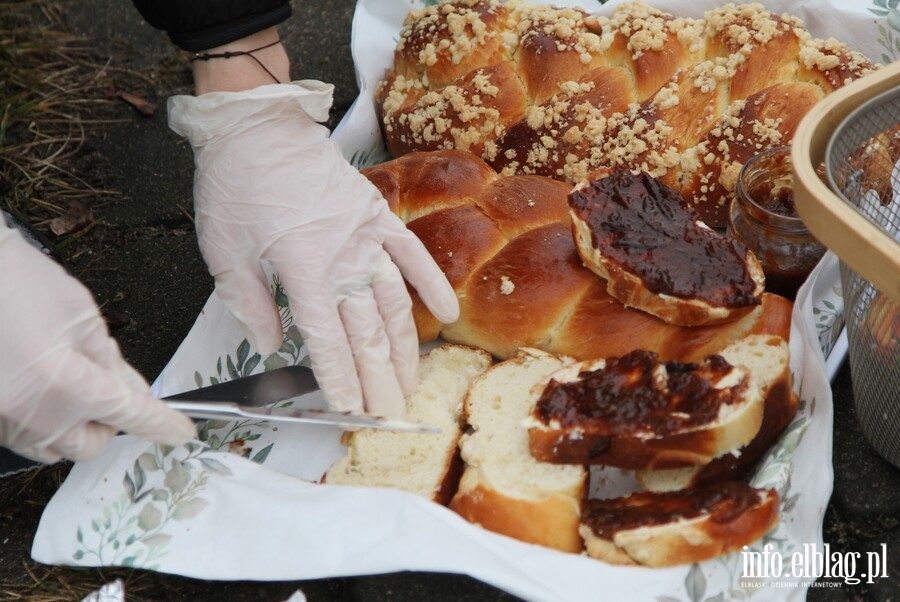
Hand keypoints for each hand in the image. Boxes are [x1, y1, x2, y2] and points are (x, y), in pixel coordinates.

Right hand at [0, 225, 196, 462]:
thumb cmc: (19, 284)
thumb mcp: (82, 317)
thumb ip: (111, 362)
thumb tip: (133, 392)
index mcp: (66, 387)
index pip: (131, 415)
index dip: (161, 425)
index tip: (181, 432)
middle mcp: (31, 416)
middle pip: (88, 445)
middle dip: (108, 423)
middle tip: (109, 386)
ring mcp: (1, 421)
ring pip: (54, 447)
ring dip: (73, 425)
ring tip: (70, 380)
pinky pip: (23, 436)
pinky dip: (42, 419)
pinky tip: (42, 385)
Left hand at [167, 81, 458, 416]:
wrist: (257, 125)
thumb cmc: (235, 185)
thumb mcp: (223, 250)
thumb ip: (249, 304)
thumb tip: (271, 346)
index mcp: (301, 269)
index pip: (327, 340)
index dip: (341, 379)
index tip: (351, 409)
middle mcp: (342, 258)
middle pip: (367, 332)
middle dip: (378, 379)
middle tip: (389, 414)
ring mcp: (366, 236)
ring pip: (394, 304)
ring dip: (405, 349)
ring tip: (412, 383)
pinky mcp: (377, 216)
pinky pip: (411, 255)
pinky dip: (432, 285)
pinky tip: (449, 314)